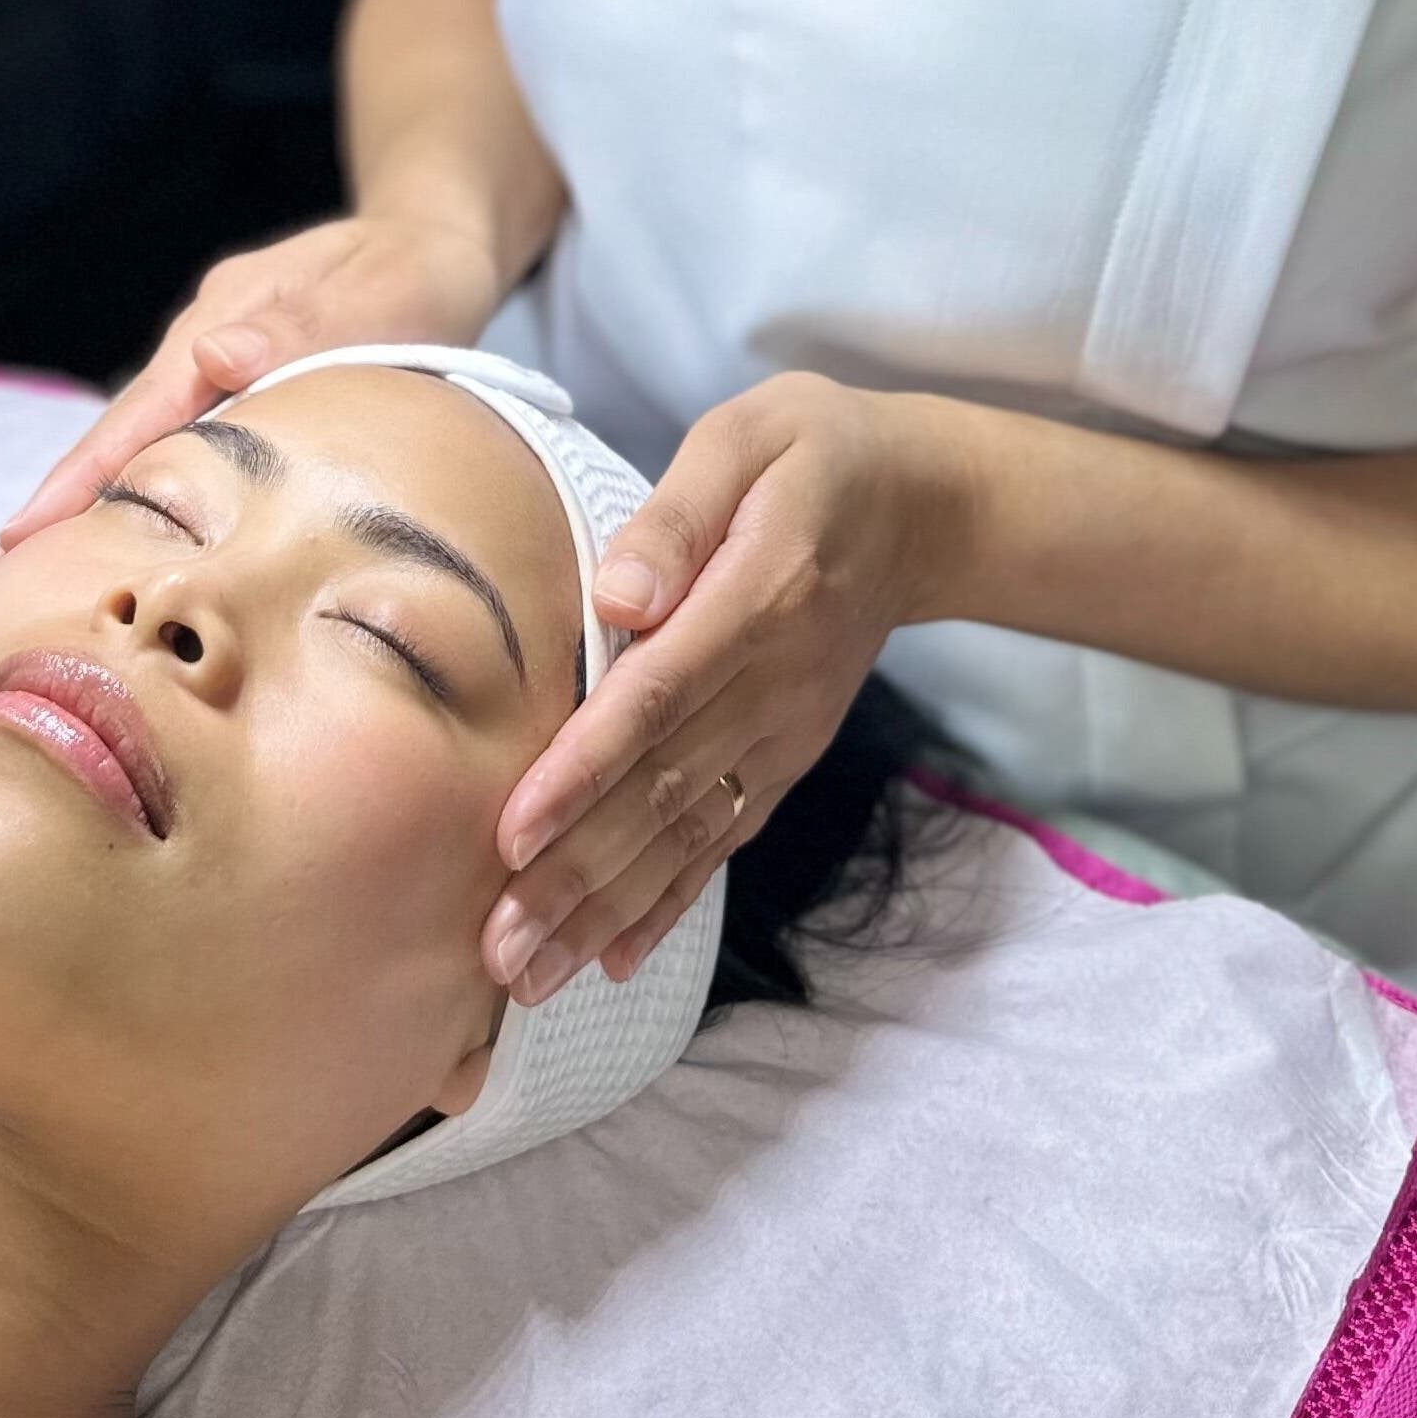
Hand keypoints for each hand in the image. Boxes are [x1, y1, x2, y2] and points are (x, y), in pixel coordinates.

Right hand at [0, 213, 503, 560]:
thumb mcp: (373, 294)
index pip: (132, 422)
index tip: (17, 545)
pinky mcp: (234, 400)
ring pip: (131, 459)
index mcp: (216, 331)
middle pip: (106, 449)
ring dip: (74, 524)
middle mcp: (196, 357)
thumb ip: (303, 325)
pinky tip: (102, 559)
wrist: (430, 244)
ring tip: (10, 600)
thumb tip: (216, 357)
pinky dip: (129, 507)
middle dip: (41, 525)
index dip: (75, 486)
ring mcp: (209, 378)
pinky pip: (171, 461)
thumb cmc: (409, 273)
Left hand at [481, 373, 960, 1002]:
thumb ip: (676, 517)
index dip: (584, 771)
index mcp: (754, 600)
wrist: (918, 508)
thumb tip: (614, 599)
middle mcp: (771, 687)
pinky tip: (613, 959)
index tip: (514, 835)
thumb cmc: (807, 456)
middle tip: (498, 949)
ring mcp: (782, 733)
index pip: (656, 699)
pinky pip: (721, 840)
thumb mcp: (746, 441)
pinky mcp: (784, 758)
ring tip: (530, 977)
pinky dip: (668, 903)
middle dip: (574, 876)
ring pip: (684, 834)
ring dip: (605, 911)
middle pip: (660, 792)